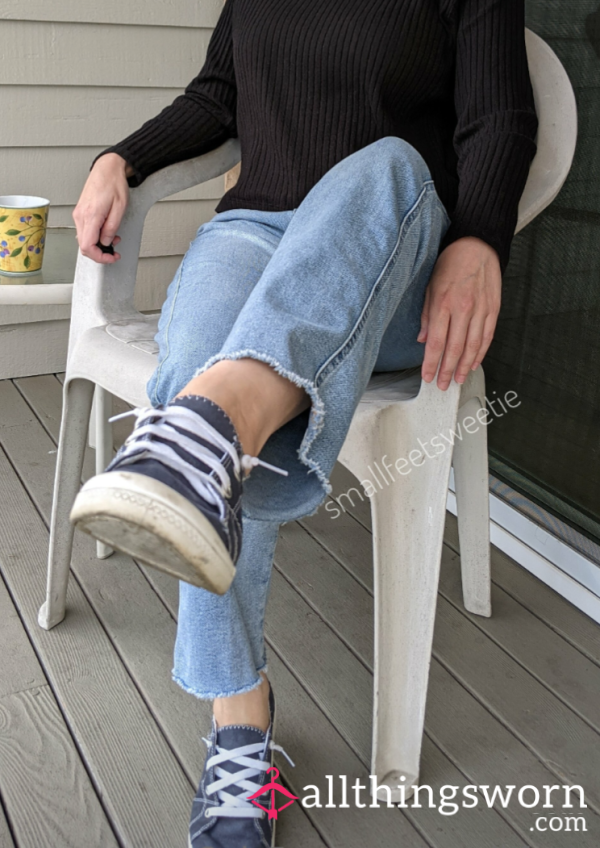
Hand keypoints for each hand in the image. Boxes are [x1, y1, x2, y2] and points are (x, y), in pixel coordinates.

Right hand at [72, 153, 131, 263]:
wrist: (107, 168)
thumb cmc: (114, 184)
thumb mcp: (119, 209)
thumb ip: (111, 228)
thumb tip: (105, 242)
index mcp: (90, 216)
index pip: (87, 246)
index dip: (99, 257)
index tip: (111, 258)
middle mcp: (80, 216)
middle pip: (83, 246)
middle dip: (100, 253)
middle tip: (115, 252)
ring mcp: (79, 214)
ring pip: (84, 240)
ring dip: (98, 245)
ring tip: (114, 239)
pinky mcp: (80, 213)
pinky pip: (85, 231)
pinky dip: (95, 237)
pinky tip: (106, 233)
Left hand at [418, 236, 500, 390]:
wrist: (477, 245)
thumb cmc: (450, 264)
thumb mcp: (429, 286)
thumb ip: (426, 315)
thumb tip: (423, 340)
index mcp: (443, 304)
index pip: (436, 342)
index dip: (431, 363)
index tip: (427, 376)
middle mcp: (463, 309)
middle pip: (454, 349)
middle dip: (447, 370)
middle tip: (442, 385)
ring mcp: (480, 310)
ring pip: (472, 346)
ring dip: (464, 366)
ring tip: (458, 379)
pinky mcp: (493, 308)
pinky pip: (487, 336)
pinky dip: (481, 352)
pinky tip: (474, 363)